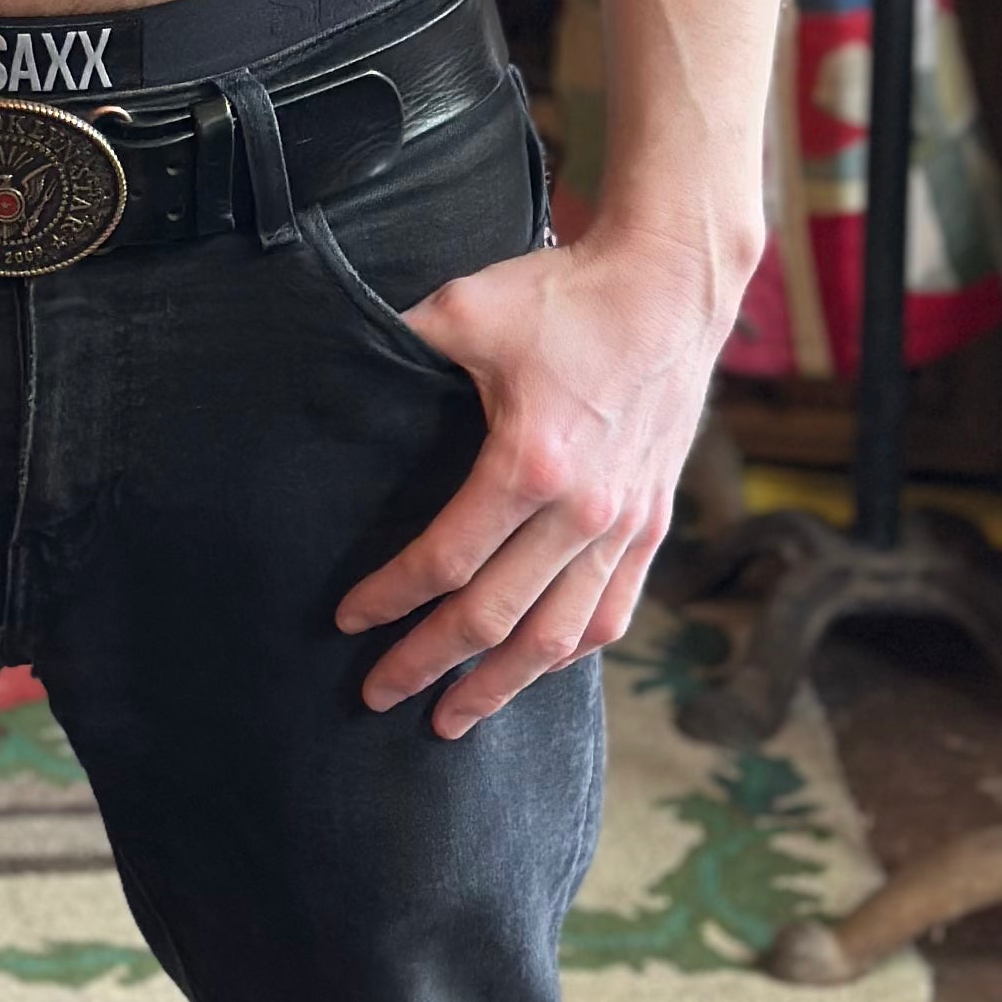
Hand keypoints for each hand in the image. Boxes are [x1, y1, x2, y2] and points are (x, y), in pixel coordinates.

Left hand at [334, 220, 730, 736]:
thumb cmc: (565, 294)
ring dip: (501, 685)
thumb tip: (331, 352)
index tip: (347, 621)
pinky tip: (535, 670)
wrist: (670, 284)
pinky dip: (569, 653)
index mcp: (531, 464)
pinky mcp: (652, 524)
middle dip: (429, 664)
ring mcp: (625, 525)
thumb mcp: (468, 307)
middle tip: (378, 695)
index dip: (390, 598)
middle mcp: (583, 512)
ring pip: (558, 638)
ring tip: (453, 717)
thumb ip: (401, 340)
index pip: (445, 560)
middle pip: (494, 618)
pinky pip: (611, 613)